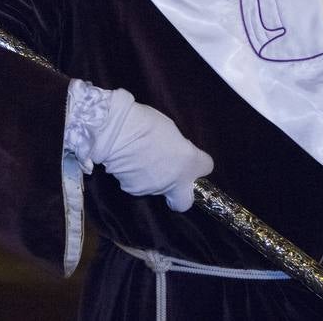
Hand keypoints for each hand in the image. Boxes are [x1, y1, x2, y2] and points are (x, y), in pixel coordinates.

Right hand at [90, 88, 213, 211]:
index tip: (193, 159)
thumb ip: (179, 149)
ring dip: (156, 180)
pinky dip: (138, 178)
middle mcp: (174, 181)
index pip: (207, 168)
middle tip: (174, 180)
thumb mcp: (171, 130)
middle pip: (184, 200)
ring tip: (143, 160)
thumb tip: (176, 154)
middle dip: (182, 195)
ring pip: (160, 192)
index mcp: (189, 161)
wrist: (116, 132)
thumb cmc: (145, 122)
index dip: (200, 164)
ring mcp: (154, 189)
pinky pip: (141, 186)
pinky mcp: (134, 191)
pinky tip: (132, 163)